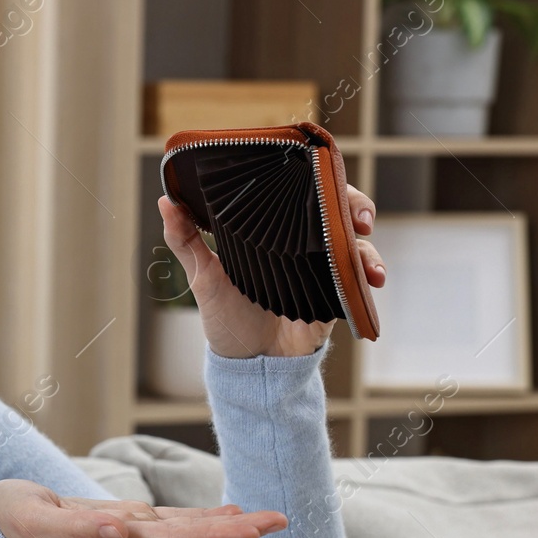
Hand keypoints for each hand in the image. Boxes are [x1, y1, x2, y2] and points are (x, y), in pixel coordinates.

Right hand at [0, 478, 287, 537]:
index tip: (256, 532)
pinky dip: (203, 520)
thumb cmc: (16, 523)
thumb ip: (81, 527)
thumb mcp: (42, 523)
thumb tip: (123, 529)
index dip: (219, 534)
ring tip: (266, 520)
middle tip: (282, 521)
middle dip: (239, 531)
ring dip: (228, 527)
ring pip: (188, 531)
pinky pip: (172, 523)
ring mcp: (128, 535)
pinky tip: (228, 517)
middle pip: (194, 537)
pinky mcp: (121, 523)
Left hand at [156, 184, 385, 358]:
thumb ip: (186, 240)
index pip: (298, 193)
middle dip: (352, 204)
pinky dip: (368, 273)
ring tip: (367, 251)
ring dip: (366, 243)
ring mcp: (322, 268)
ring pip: (354, 241)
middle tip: (358, 214)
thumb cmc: (225, 319)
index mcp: (271, 232)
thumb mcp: (203, 278)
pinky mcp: (336, 294)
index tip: (321, 171)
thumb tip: (165, 201)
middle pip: (335, 210)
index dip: (315, 178)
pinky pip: (358, 277)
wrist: (248, 366)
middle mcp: (301, 244)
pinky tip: (371, 278)